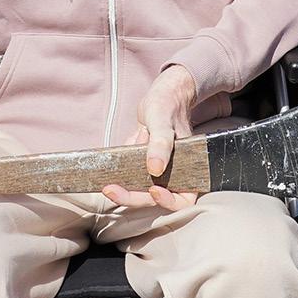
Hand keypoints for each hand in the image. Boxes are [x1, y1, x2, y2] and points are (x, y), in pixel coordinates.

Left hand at [102, 66, 197, 211]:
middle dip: (133, 197)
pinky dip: (120, 174)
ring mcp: (157, 169)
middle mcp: (173, 172)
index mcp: (188, 167)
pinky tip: (112, 164)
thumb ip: (160, 144)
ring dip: (124, 190)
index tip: (153, 192)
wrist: (159, 96)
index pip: (183, 198)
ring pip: (141, 190)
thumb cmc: (167, 105)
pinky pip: (131, 175)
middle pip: (154, 197)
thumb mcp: (162, 123)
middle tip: (112, 190)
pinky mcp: (143, 164)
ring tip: (108, 185)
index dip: (169, 201)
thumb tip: (155, 169)